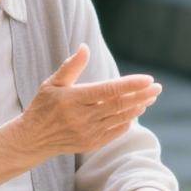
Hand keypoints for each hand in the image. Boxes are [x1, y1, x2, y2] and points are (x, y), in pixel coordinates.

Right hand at [12, 44, 160, 161]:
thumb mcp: (52, 84)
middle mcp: (82, 118)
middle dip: (141, 95)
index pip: (108, 90)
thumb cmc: (43, 106)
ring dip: (137, 107)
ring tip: (150, 97)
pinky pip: (116, 131)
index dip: (130, 85)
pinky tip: (136, 110)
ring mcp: (88, 133)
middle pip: (119, 105)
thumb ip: (71, 66)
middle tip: (158, 87)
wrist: (33, 139)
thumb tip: (85, 47)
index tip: (148, 79)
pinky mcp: (91, 144)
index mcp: (73, 99)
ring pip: (120, 118)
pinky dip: (128, 120)